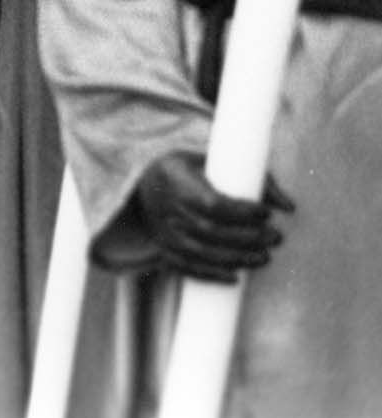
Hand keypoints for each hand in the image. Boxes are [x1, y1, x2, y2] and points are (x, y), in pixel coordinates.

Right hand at [135, 151, 292, 283]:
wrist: (148, 181)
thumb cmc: (192, 169)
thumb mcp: (217, 161)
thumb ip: (256, 179)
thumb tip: (290, 208)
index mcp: (175, 178)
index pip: (212, 203)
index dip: (242, 213)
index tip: (266, 213)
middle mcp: (165, 206)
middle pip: (210, 231)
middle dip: (248, 238)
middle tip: (276, 238)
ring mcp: (162, 230)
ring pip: (200, 252)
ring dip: (237, 259)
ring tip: (265, 257)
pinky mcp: (163, 247)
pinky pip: (185, 266)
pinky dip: (210, 274)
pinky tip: (235, 277)